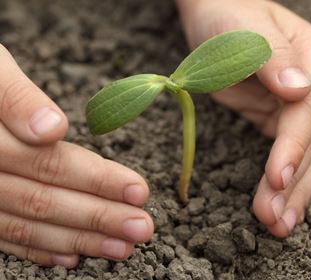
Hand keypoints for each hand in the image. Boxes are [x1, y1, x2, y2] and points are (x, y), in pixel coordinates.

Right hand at [0, 44, 152, 266]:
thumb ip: (17, 99)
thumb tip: (49, 128)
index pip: (51, 164)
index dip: (97, 180)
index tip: (140, 191)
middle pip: (45, 200)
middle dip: (98, 217)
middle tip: (141, 228)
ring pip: (29, 224)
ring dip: (78, 240)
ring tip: (121, 248)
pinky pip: (6, 235)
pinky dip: (40, 248)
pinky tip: (72, 258)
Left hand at [177, 0, 310, 236]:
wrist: (217, 14)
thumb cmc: (228, 16)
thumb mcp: (245, 30)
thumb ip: (272, 58)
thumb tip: (301, 90)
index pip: (306, 114)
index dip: (292, 149)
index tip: (276, 180)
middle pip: (309, 143)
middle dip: (292, 184)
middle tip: (274, 221)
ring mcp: (300, 104)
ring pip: (302, 156)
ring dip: (291, 193)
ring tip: (278, 225)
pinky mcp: (279, 116)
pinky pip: (285, 153)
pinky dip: (281, 180)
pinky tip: (277, 203)